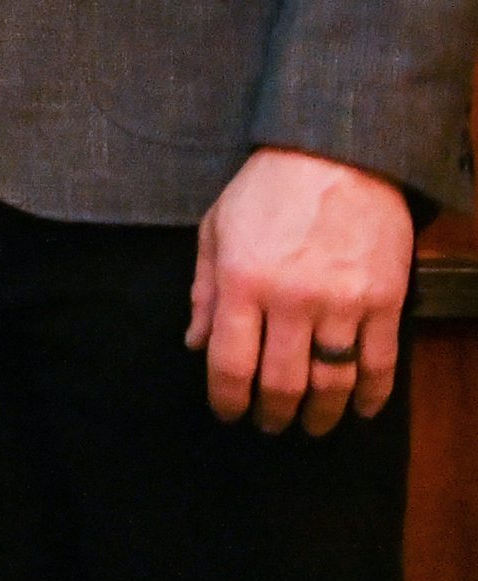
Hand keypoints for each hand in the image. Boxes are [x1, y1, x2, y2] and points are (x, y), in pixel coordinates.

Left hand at [188, 146, 409, 431]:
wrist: (337, 154)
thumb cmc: (266, 189)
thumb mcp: (216, 229)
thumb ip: (204, 290)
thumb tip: (195, 343)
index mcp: (242, 282)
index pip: (230, 363)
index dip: (227, 400)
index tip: (227, 414)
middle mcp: (292, 300)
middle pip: (282, 383)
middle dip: (272, 414)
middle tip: (268, 426)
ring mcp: (344, 303)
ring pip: (333, 383)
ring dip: (321, 415)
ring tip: (311, 426)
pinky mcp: (385, 300)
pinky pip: (380, 363)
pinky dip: (371, 395)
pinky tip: (359, 410)